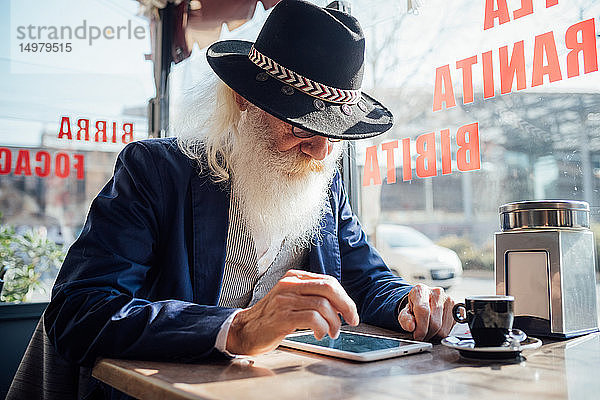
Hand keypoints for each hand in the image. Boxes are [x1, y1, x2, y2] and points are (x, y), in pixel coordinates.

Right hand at [226, 269, 359, 355]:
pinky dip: (321, 328)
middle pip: (328, 288)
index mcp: (294, 277)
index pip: (328, 281)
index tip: (350, 312)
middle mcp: (289, 285)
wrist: (244, 330)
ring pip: (322, 305)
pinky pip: (312, 318)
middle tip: (351, 320)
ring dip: (333, 322)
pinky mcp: (282, 316)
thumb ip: (311, 296)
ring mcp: (285, 300)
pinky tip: (318, 334)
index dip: (344, 298)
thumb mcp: (291, 299)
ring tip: (330, 332)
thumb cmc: (271, 317)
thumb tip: (340, 305)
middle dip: (346, 306)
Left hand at [398, 284, 454, 340]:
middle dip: (427, 334)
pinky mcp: (457, 309)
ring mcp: (449, 300)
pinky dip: (443, 334)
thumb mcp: (404, 313)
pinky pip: (451, 329)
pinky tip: (436, 328)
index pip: (423, 311)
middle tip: (421, 335)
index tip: (417, 336)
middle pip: (435, 323)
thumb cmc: (413, 308)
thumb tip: (411, 326)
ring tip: (428, 329)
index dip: (420, 328)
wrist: (423, 302)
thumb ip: (405, 319)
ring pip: (443, 329)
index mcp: (421, 290)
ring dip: (435, 335)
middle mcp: (437, 293)